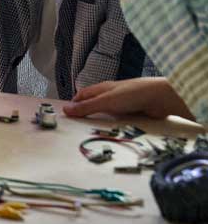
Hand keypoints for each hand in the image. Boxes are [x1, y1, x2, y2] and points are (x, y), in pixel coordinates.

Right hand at [63, 77, 193, 120]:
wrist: (159, 98)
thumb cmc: (130, 94)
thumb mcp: (104, 101)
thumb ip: (86, 107)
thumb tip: (65, 110)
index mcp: (101, 89)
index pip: (83, 95)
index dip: (74, 103)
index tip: (67, 115)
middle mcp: (110, 95)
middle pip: (94, 105)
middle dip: (87, 114)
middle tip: (77, 127)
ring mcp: (122, 104)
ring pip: (106, 114)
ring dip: (101, 122)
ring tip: (93, 134)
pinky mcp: (132, 112)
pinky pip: (119, 120)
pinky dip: (114, 126)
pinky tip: (112, 133)